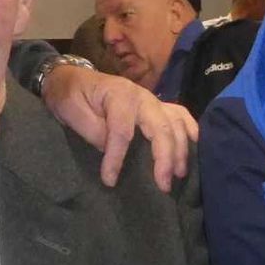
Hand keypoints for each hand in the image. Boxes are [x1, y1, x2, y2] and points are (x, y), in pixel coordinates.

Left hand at [40, 64, 196, 189]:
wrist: (71, 79)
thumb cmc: (70, 95)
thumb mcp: (71, 111)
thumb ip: (92, 130)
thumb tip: (111, 150)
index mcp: (118, 94)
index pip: (123, 131)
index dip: (117, 158)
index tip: (110, 180)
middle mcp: (142, 96)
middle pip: (160, 128)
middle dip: (164, 158)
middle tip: (163, 185)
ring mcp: (152, 100)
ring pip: (175, 124)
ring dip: (180, 150)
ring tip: (179, 175)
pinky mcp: (156, 106)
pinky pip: (180, 116)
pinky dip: (191, 131)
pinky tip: (195, 148)